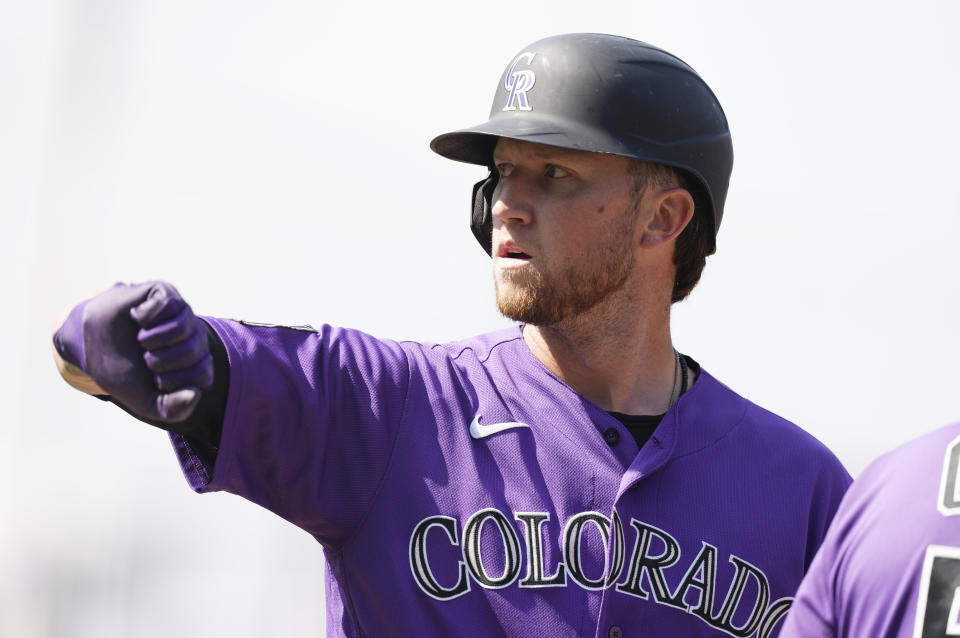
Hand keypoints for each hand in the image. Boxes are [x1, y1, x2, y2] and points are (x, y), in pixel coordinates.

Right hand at [53, 281, 213, 422]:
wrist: (89, 345)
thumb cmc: (122, 370)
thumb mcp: (145, 401)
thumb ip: (172, 409)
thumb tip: (196, 393)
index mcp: (196, 363)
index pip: (203, 376)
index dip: (172, 381)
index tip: (154, 379)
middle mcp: (195, 338)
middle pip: (193, 351)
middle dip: (160, 361)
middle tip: (144, 357)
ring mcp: (182, 314)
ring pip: (182, 328)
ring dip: (152, 339)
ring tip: (141, 339)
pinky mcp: (166, 293)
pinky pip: (167, 305)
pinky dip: (144, 316)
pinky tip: (137, 318)